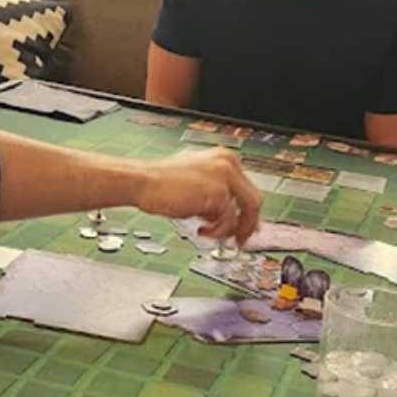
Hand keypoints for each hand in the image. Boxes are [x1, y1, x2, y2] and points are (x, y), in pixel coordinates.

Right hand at [135, 148, 261, 245]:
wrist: (142, 181)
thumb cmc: (160, 183)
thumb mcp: (195, 185)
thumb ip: (214, 196)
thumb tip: (226, 217)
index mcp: (223, 158)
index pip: (247, 188)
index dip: (247, 211)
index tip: (245, 225)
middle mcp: (228, 164)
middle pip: (254, 199)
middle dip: (248, 224)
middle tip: (239, 239)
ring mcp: (225, 177)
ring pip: (247, 211)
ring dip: (231, 229)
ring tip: (215, 235)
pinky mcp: (218, 193)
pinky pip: (229, 220)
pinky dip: (217, 231)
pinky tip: (202, 230)